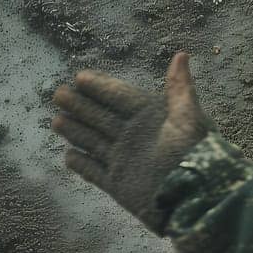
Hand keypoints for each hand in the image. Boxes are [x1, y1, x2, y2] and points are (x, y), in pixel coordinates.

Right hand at [51, 51, 213, 233]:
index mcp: (152, 119)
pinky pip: (95, 172)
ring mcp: (126, 162)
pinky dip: (82, 165)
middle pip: (103, 117)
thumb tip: (182, 54)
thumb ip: (180, 88)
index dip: (102, 87)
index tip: (80, 76)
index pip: (122, 98)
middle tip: (58, 93)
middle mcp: (136, 138)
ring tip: (57, 120)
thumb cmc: (194, 154)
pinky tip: (68, 155)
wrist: (195, 198)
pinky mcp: (119, 185)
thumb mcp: (189, 117)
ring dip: (76, 131)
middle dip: (82, 106)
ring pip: (95, 142)